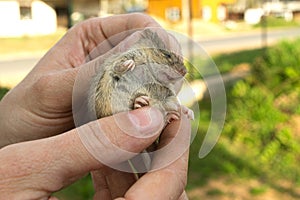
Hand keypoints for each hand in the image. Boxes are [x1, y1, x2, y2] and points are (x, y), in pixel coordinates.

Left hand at [0, 13, 160, 146]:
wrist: (19, 146)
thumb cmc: (25, 114)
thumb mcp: (51, 90)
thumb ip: (91, 74)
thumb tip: (136, 59)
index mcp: (93, 38)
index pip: (139, 26)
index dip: (160, 40)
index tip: (169, 64)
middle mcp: (110, 57)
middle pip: (154, 52)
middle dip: (166, 70)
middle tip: (170, 91)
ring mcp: (119, 85)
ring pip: (156, 81)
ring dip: (164, 94)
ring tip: (163, 110)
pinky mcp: (123, 110)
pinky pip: (148, 106)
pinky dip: (156, 114)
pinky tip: (156, 124)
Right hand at [0, 107, 190, 199]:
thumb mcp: (27, 169)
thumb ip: (90, 144)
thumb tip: (147, 118)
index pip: (170, 184)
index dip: (177, 143)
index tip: (174, 113)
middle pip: (166, 190)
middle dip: (164, 150)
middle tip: (157, 116)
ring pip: (149, 193)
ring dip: (144, 159)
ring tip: (135, 126)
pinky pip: (126, 198)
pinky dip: (123, 174)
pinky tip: (111, 152)